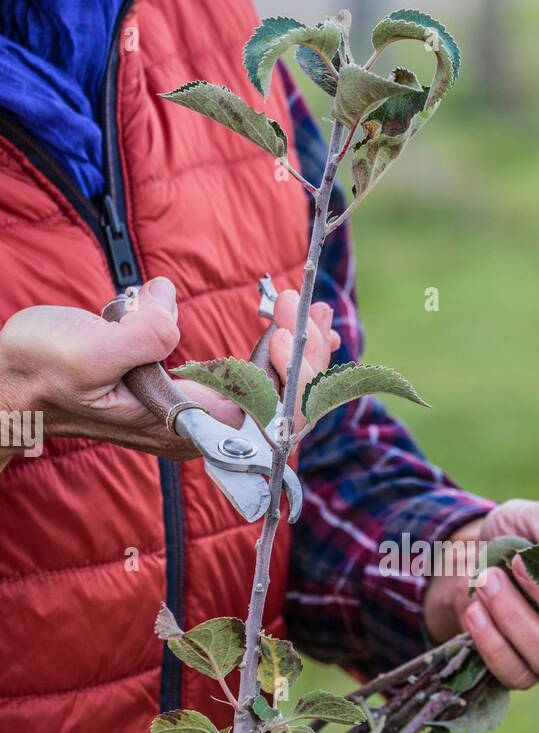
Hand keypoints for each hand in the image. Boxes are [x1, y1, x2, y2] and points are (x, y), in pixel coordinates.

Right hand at [0, 279, 339, 467]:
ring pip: (268, 393)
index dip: (292, 372)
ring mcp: (195, 414)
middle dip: (305, 355)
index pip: (269, 418)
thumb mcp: (87, 350)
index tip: (283, 320)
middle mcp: (199, 429)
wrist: (9, 382)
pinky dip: (272, 349)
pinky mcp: (187, 393)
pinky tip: (286, 320)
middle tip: (306, 303)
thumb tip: (170, 305)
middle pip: (280, 408)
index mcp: (185, 428)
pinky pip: (246, 379)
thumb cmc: (41, 370)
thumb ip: (141, 336)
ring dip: (296, 350)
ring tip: (314, 308)